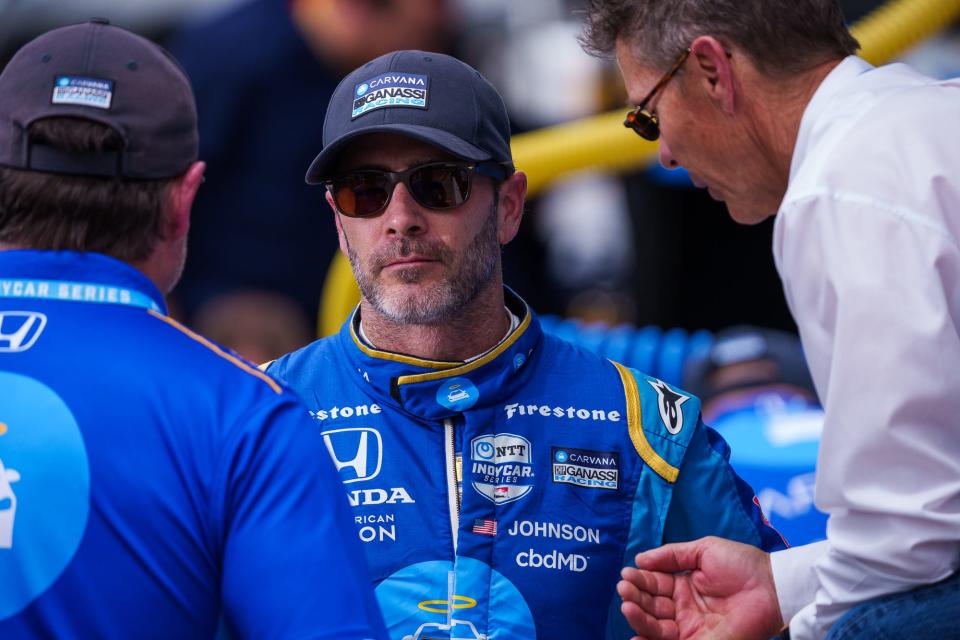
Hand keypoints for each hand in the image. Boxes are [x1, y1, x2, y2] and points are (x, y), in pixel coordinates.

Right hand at [617, 536, 783, 639]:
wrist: (771, 586)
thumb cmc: (742, 564)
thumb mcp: (703, 550)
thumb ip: (672, 555)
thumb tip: (640, 558)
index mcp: (683, 585)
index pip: (653, 584)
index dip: (639, 580)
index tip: (626, 575)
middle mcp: (683, 608)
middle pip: (651, 606)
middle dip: (635, 598)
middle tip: (624, 589)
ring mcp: (690, 627)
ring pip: (656, 626)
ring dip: (639, 617)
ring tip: (627, 606)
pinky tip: (635, 636)